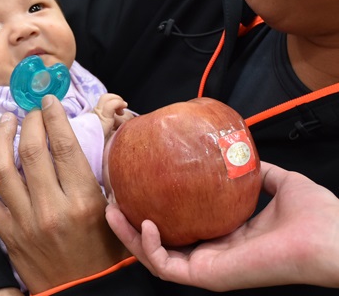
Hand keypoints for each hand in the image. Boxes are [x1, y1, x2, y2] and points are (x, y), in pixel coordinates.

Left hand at [0, 95, 129, 293]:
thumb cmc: (104, 252)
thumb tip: (84, 137)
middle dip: (30, 121)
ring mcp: (24, 222)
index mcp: (83, 202)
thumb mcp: (114, 212)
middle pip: (31, 150)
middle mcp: (51, 209)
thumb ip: (100, 175)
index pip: (64, 146)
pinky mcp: (6, 234)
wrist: (84, 292)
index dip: (54, 116)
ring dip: (0, 137)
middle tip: (32, 110)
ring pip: (2, 168)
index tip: (49, 101)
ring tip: (6, 120)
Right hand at [105, 162, 338, 290]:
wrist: (333, 238)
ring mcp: (208, 267)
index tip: (137, 190)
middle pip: (159, 245)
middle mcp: (213, 254)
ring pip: (154, 258)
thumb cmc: (316, 216)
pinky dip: (148, 246)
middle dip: (130, 227)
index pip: (181, 230)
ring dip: (128, 237)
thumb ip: (254, 171)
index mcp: (226, 237)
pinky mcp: (208, 275)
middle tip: (111, 203)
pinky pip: (166, 265)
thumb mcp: (280, 183)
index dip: (156, 212)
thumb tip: (237, 151)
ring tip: (111, 212)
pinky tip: (142, 222)